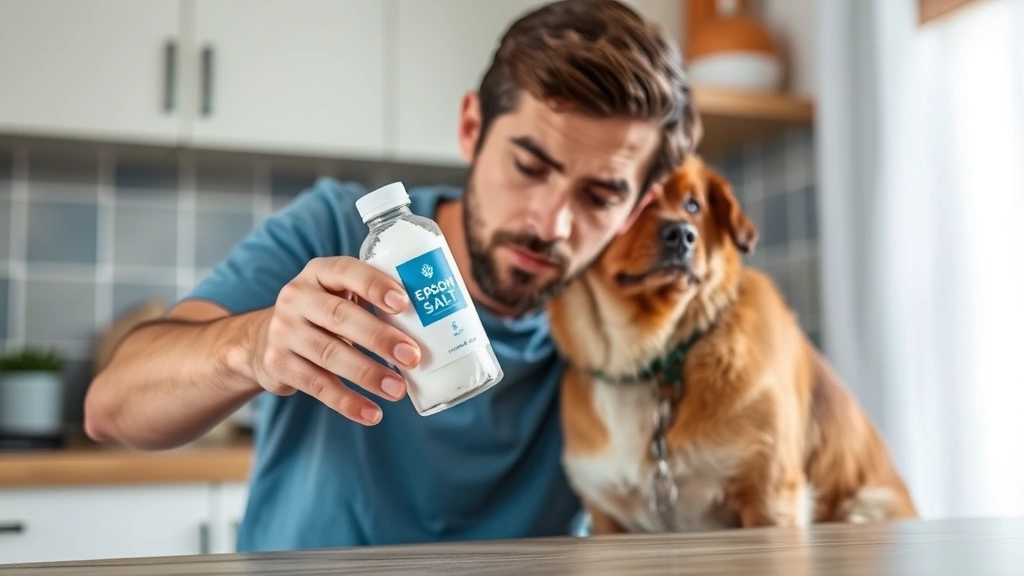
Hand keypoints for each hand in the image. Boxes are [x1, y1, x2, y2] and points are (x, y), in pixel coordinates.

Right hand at [252, 256, 419, 424]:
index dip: (374, 285)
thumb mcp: (337, 294)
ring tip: (399, 390)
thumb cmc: (323, 314)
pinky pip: (317, 385)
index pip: (346, 270)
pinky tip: (372, 413)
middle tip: (413, 357)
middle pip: (340, 316)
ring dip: (368, 374)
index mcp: (318, 273)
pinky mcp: (278, 364)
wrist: (262, 340)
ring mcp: (283, 331)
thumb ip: (371, 299)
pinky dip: (347, 402)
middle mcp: (296, 297)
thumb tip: (435, 322)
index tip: (404, 303)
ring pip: (329, 353)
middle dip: (379, 338)